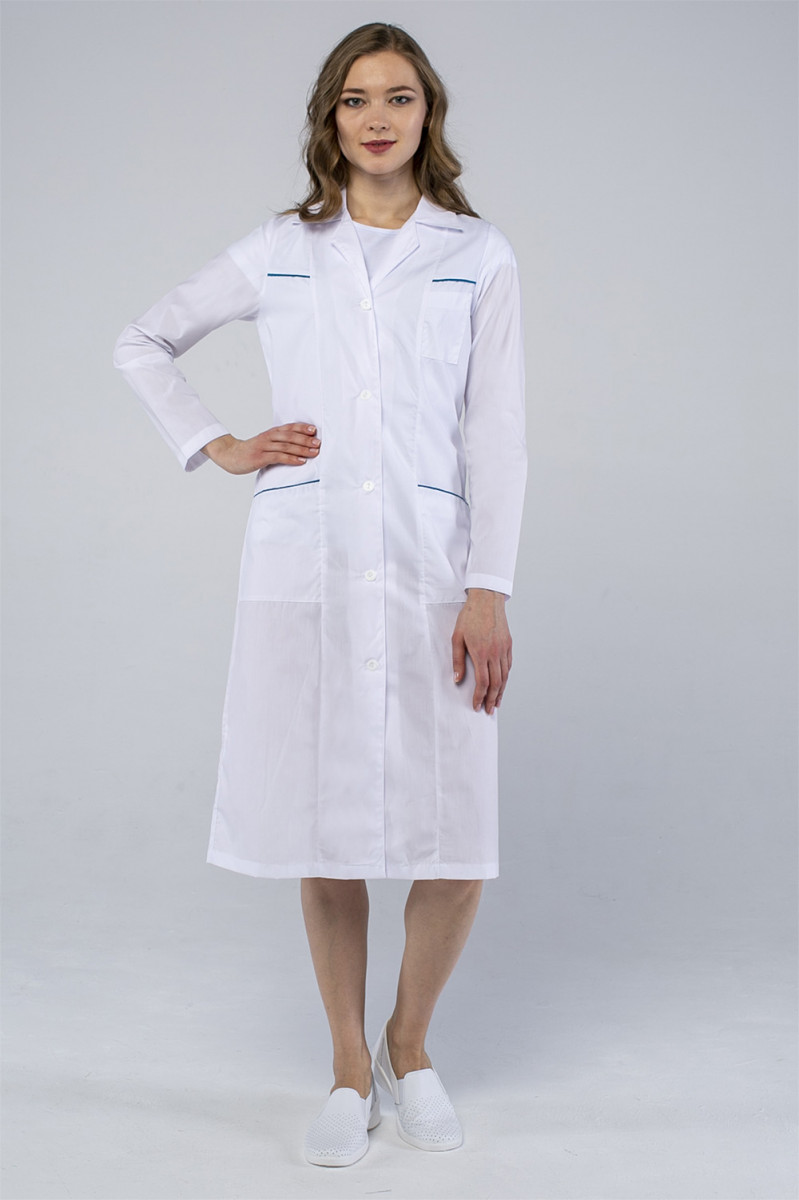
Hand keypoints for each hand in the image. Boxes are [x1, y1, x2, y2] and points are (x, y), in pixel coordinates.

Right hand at [202, 423, 320, 474]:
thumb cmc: (251, 451)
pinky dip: (291, 459)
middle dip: (305, 439)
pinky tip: (301, 461)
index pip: (288, 427)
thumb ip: (279, 443)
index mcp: (270, 433)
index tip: (314, 430)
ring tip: (314, 452)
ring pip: (286, 446)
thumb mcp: (265, 443)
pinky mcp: (260, 458)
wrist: (229, 455)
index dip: (302, 428)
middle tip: (318, 443)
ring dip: (302, 449)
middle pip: (289, 436)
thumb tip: (299, 445)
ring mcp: (263, 447)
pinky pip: (278, 457)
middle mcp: (268, 437)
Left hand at [451, 589, 511, 714]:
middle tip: (488, 710)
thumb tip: (457, 679)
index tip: (476, 706)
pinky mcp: (509, 644)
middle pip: (496, 683)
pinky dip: (506, 678)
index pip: (482, 682)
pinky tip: (503, 684)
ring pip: (505, 676)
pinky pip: (509, 666)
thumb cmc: (469, 617)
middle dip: (491, 699)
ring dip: (501, 692)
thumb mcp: (457, 637)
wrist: (486, 599)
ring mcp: (504, 649)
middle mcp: (495, 653)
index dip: (479, 697)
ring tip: (496, 702)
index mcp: (481, 653)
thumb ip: (457, 660)